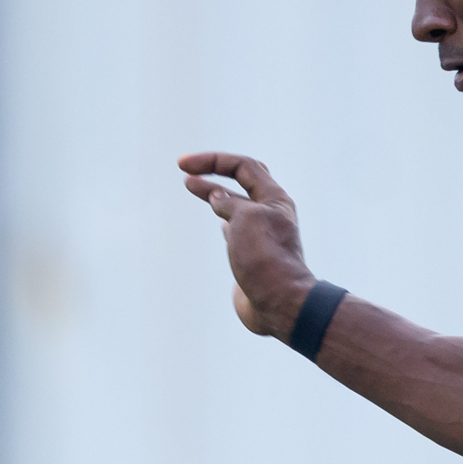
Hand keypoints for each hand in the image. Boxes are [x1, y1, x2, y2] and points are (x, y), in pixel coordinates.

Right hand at [177, 152, 313, 335]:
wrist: (278, 303)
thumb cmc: (265, 259)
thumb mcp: (245, 219)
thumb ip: (229, 204)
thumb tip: (217, 197)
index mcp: (273, 199)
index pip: (242, 167)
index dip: (213, 161)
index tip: (183, 166)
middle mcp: (269, 213)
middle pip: (241, 181)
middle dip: (214, 171)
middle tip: (186, 169)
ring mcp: (260, 233)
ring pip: (236, 204)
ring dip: (214, 193)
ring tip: (191, 185)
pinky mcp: (252, 254)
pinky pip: (236, 228)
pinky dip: (222, 218)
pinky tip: (216, 217)